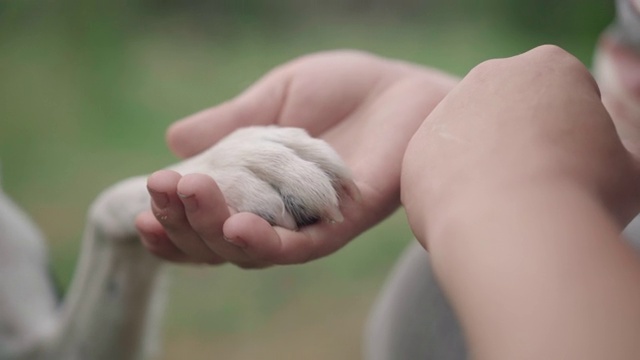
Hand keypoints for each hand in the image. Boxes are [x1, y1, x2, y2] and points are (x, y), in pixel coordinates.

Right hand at [135, 50, 456, 265]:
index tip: (148, 193)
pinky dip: (264, 243)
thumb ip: (230, 122)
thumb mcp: (276, 98)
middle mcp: (277, 216)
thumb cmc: (344, 91)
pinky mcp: (341, 225)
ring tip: (186, 196)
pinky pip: (298, 247)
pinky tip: (236, 226)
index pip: (204, 216)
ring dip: (211, 229)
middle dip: (182, 221)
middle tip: (161, 190)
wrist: (405, 89)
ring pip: (249, 251)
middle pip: (217, 242)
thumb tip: (172, 141)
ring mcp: (307, 225)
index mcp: (255, 188)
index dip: (171, 215)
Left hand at [401, 45, 639, 248]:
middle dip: (525, 144)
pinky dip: (455, 195)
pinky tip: (474, 218)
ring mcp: (446, 113)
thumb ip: (615, 159)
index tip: (577, 166)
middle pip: (513, 114)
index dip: (576, 135)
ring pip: (473, 144)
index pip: (565, 95)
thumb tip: (607, 171)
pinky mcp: (415, 152)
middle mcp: (490, 77)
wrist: (513, 227)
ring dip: (487, 169)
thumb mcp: (628, 172)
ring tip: (507, 209)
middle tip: (540, 187)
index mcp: (548, 67)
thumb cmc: (582, 193)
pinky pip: (441, 174)